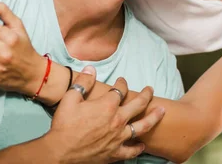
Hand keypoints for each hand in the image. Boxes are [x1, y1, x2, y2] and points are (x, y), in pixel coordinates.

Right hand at [44, 66, 165, 162]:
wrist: (59, 152)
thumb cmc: (64, 126)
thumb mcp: (70, 99)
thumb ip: (83, 82)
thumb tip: (91, 68)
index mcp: (108, 106)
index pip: (121, 90)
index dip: (123, 83)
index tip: (122, 81)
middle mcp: (118, 120)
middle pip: (138, 105)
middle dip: (146, 95)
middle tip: (150, 89)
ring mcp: (119, 138)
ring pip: (142, 126)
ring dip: (154, 117)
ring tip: (162, 111)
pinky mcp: (115, 153)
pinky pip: (131, 150)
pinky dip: (138, 147)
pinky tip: (143, 144)